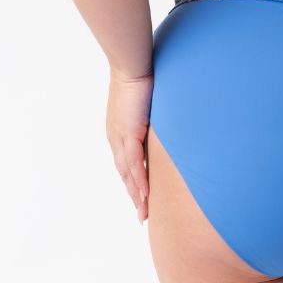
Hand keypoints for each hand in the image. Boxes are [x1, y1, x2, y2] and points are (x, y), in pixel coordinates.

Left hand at [106, 68, 152, 223]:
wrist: (132, 66)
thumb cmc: (141, 79)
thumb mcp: (148, 103)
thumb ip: (153, 116)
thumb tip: (166, 120)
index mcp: (119, 132)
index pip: (127, 163)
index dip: (133, 182)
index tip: (141, 198)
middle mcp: (117, 139)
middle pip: (125, 175)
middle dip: (135, 196)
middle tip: (143, 216)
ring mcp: (121, 138)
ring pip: (128, 174)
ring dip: (137, 195)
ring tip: (144, 213)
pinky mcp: (129, 134)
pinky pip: (134, 163)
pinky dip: (139, 181)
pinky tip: (145, 194)